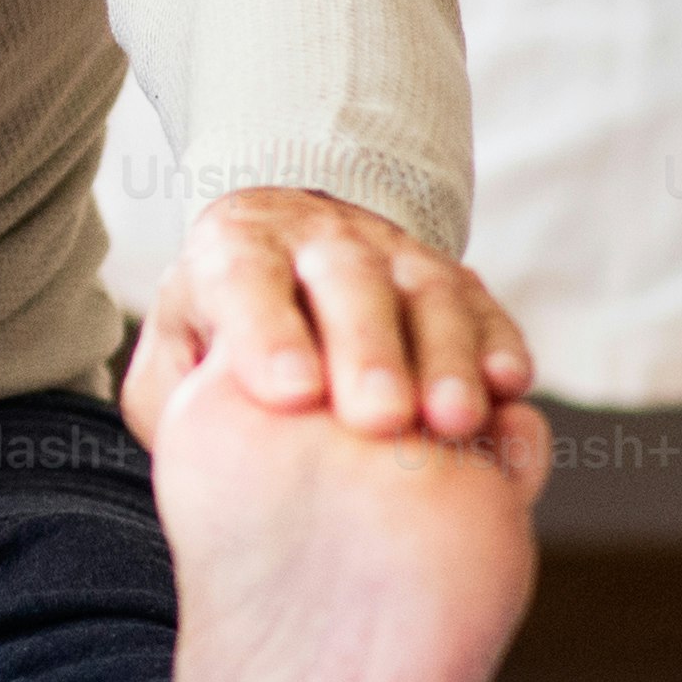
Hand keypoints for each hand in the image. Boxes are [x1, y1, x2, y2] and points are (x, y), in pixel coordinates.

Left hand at [123, 186, 531, 444]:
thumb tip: (195, 438)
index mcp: (236, 250)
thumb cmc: (221, 337)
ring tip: (452, 421)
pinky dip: (498, 342)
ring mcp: (394, 257)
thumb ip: (172, 396)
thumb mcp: (176, 358)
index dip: (268, 332)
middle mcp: (318, 243)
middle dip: (367, 348)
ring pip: (426, 293)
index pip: (245, 279)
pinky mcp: (455, 282)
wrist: (285, 262)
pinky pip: (484, 307)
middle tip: (377, 417)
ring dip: (444, 356)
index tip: (291, 394)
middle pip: (347, 281)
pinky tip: (509, 388)